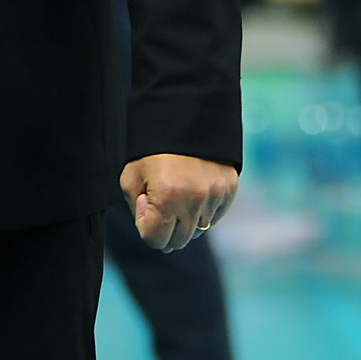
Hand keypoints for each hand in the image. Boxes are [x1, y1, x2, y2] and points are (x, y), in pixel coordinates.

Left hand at [121, 153, 237, 251]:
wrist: (184, 117)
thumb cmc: (151, 150)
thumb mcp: (131, 178)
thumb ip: (137, 210)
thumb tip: (155, 228)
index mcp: (166, 197)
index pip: (155, 241)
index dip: (145, 224)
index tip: (144, 202)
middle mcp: (194, 200)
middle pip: (177, 242)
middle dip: (164, 228)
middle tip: (160, 201)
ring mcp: (215, 196)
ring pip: (197, 231)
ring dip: (185, 220)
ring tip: (178, 192)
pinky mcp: (229, 190)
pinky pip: (214, 217)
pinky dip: (202, 210)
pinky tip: (193, 189)